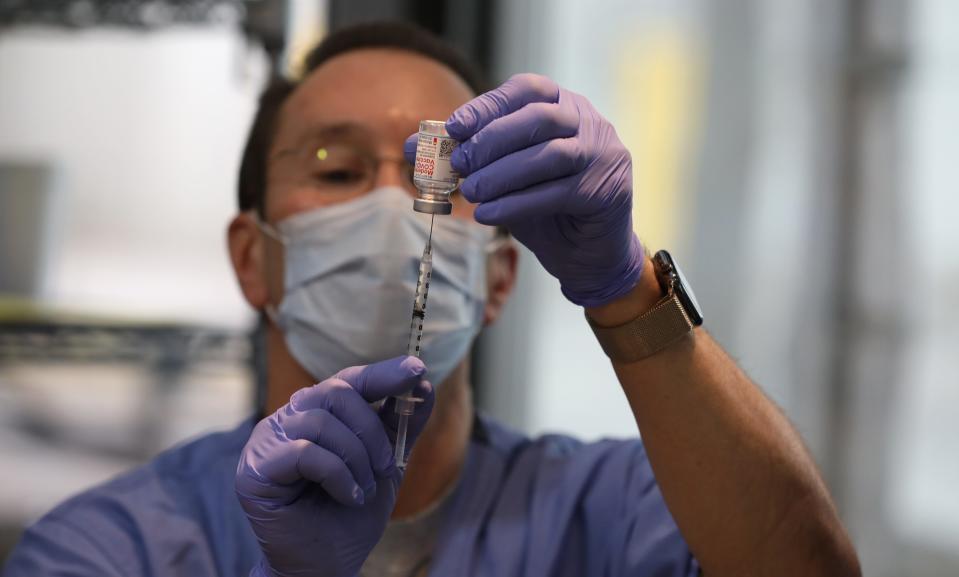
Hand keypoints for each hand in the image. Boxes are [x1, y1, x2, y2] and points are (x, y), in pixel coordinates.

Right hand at [236, 356, 433, 576]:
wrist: (327, 564)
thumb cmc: (351, 513)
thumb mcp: (388, 463)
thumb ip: (402, 424)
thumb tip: (424, 382)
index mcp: (317, 412)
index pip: (350, 379)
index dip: (383, 373)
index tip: (416, 369)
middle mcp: (288, 419)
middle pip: (336, 391)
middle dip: (372, 430)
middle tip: (388, 466)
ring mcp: (267, 441)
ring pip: (321, 421)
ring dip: (357, 459)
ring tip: (363, 489)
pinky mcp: (255, 469)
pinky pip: (304, 452)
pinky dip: (337, 475)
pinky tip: (348, 498)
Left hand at [406, 73, 643, 306]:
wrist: (587, 254)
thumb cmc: (543, 206)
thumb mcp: (503, 176)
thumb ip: (470, 157)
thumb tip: (416, 147)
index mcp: (563, 105)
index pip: (526, 89)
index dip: (487, 106)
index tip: (453, 127)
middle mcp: (588, 122)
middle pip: (539, 117)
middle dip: (493, 140)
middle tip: (460, 164)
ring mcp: (603, 154)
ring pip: (550, 155)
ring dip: (503, 174)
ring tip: (472, 192)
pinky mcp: (606, 191)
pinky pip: (557, 193)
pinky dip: (517, 203)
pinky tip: (489, 214)